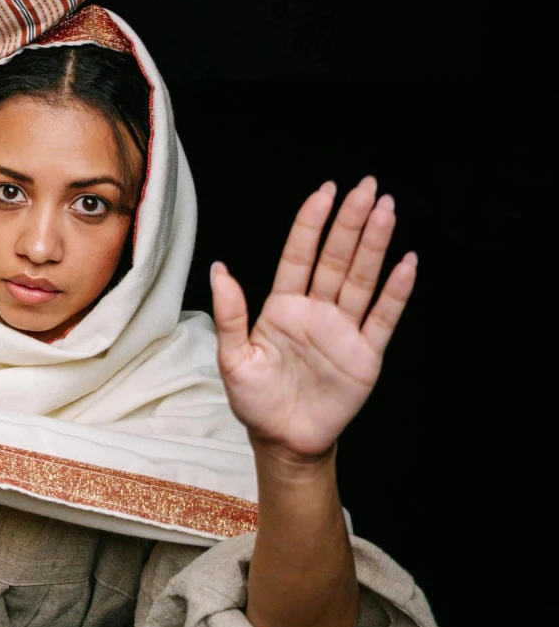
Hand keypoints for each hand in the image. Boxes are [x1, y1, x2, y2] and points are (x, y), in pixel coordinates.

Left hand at [212, 179, 415, 463]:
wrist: (283, 440)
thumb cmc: (254, 399)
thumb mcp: (232, 357)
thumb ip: (230, 313)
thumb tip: (219, 269)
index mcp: (282, 306)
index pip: (299, 254)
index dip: (312, 222)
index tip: (326, 190)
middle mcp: (316, 310)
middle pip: (336, 257)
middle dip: (351, 221)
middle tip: (369, 186)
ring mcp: (343, 329)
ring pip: (361, 277)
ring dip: (375, 245)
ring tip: (388, 210)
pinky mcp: (366, 354)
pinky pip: (384, 316)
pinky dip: (396, 291)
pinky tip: (407, 262)